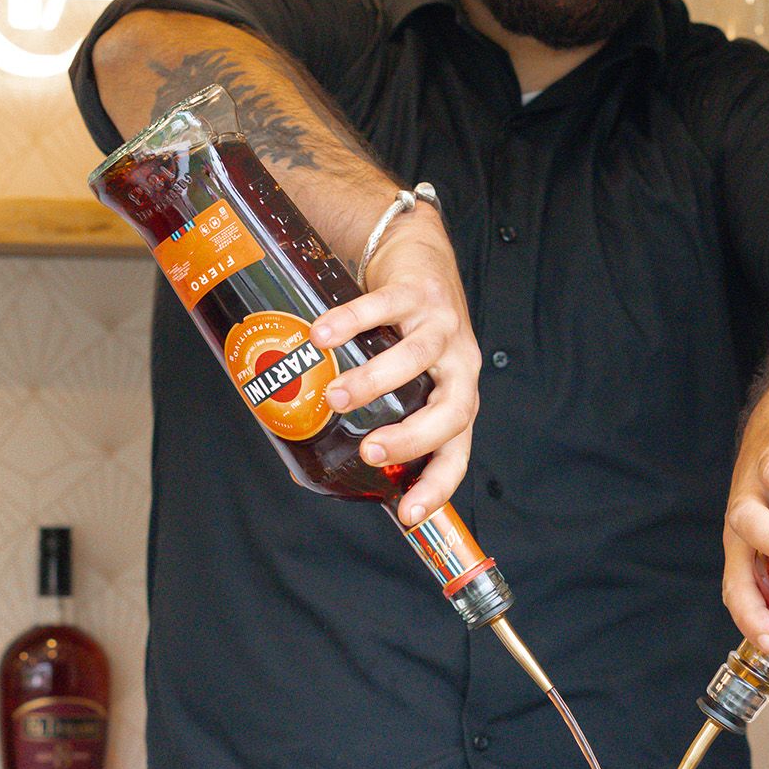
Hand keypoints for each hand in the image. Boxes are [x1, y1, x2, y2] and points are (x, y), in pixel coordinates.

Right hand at [308, 206, 481, 524]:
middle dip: (411, 437)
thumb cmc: (407, 331)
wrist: (417, 255)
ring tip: (336, 397)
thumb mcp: (403, 379)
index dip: (438, 484)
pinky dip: (352, 321)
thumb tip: (311, 468)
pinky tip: (321, 334)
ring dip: (375, 381)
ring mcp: (441, 326)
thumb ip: (368, 416)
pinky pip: (385, 306)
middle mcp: (457, 365)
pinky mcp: (417, 290)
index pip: (457, 450)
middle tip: (370, 450)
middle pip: (451, 410)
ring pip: (417, 357)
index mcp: (455, 396)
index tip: (409, 513)